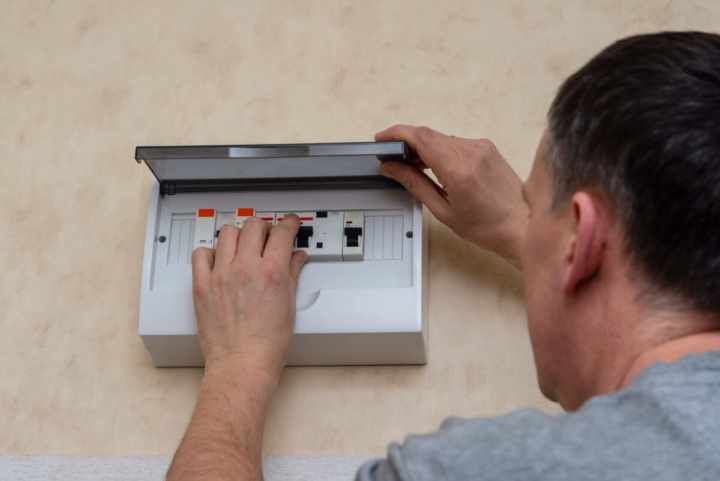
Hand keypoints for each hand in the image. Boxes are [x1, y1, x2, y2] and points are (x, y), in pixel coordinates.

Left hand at [191, 214, 307, 379]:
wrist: (242, 365)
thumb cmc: (267, 345)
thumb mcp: (289, 306)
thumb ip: (292, 274)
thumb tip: (296, 259)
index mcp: (271, 272)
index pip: (281, 233)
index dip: (288, 223)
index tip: (289, 223)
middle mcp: (245, 268)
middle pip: (253, 226)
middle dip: (264, 227)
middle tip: (267, 236)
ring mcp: (221, 275)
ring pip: (227, 233)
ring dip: (239, 235)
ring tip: (243, 246)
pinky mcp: (202, 286)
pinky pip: (201, 254)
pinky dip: (211, 252)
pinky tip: (219, 260)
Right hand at [376, 125, 527, 268]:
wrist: (521, 226)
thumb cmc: (487, 226)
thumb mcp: (442, 210)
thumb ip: (414, 183)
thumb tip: (391, 168)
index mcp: (458, 169)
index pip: (420, 137)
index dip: (396, 134)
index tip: (382, 138)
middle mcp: (472, 151)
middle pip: (428, 135)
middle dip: (407, 143)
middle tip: (394, 159)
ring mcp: (482, 147)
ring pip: (441, 138)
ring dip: (424, 147)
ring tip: (414, 166)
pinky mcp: (487, 147)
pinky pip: (456, 142)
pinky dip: (441, 150)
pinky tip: (436, 166)